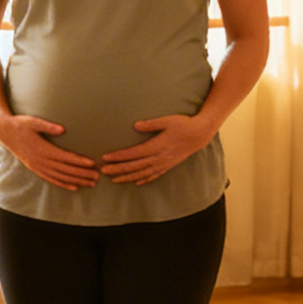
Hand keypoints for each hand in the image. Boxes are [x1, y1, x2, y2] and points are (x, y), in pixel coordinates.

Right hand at [0, 113, 97, 190]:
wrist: (5, 132)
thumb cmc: (21, 124)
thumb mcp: (33, 121)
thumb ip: (47, 125)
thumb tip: (62, 129)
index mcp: (42, 149)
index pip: (65, 157)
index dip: (79, 161)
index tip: (92, 164)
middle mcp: (41, 160)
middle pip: (65, 170)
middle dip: (82, 174)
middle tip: (97, 177)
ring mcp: (38, 166)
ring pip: (60, 177)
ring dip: (76, 181)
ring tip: (91, 184)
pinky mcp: (35, 168)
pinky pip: (51, 179)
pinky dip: (63, 184)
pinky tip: (74, 187)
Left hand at [99, 113, 214, 185]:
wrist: (199, 134)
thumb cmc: (183, 124)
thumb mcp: (167, 120)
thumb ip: (151, 124)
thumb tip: (135, 126)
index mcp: (156, 146)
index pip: (133, 154)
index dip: (118, 157)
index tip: (105, 158)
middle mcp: (158, 158)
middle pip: (134, 166)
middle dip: (117, 169)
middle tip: (103, 171)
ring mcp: (163, 164)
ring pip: (142, 174)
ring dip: (127, 177)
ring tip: (114, 179)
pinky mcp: (168, 166)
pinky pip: (154, 176)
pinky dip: (143, 180)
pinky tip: (135, 182)